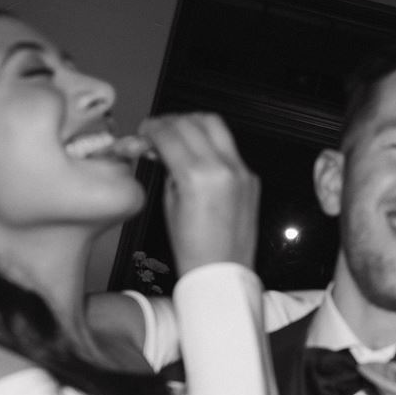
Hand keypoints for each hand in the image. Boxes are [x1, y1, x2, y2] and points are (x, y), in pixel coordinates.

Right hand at [137, 113, 257, 272]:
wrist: (222, 273)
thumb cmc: (194, 249)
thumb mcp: (169, 205)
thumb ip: (168, 170)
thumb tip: (162, 149)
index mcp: (197, 177)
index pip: (170, 135)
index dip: (152, 128)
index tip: (145, 130)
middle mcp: (222, 168)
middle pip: (192, 122)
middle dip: (170, 121)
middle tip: (158, 130)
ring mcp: (240, 170)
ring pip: (215, 125)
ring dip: (193, 123)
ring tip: (178, 133)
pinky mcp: (250, 177)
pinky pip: (229, 146)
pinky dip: (210, 142)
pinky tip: (198, 152)